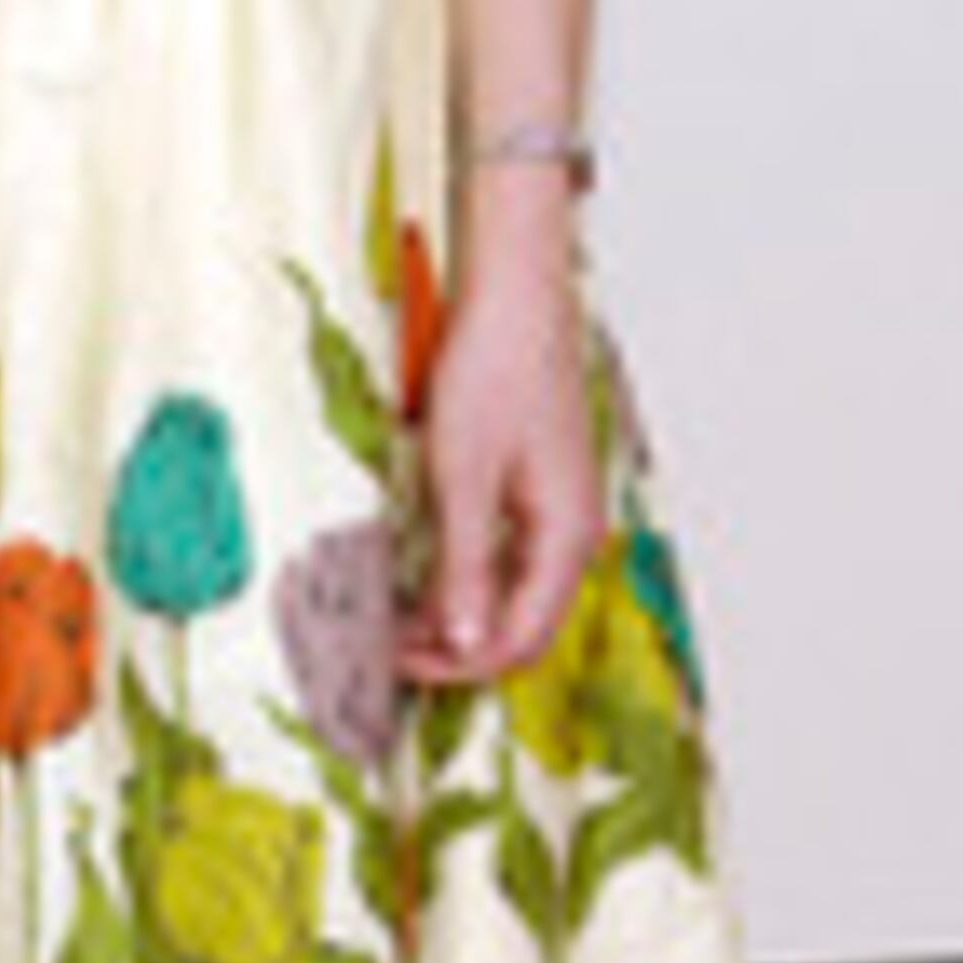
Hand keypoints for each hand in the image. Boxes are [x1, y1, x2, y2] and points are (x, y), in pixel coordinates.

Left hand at [404, 252, 601, 688]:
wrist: (515, 297)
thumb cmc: (496, 368)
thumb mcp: (463, 475)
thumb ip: (464, 563)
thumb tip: (460, 640)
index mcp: (567, 536)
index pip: (520, 639)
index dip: (456, 665)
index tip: (396, 662)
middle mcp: (574, 532)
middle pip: (522, 625)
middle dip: (456, 647)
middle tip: (389, 646)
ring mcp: (559, 512)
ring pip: (513, 594)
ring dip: (458, 614)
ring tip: (396, 614)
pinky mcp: (539, 491)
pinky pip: (508, 559)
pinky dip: (466, 577)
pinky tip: (422, 570)